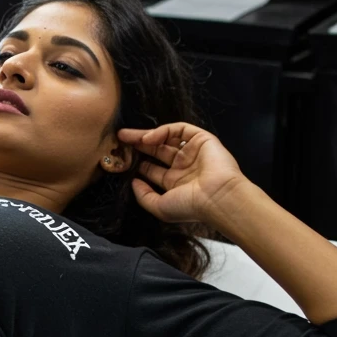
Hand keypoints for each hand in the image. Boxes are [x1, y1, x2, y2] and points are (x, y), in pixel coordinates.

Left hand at [116, 122, 248, 227]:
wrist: (217, 198)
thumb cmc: (190, 206)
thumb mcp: (159, 207)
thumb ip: (143, 196)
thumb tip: (133, 182)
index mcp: (175, 183)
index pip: (152, 169)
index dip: (137, 163)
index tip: (120, 158)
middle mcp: (184, 166)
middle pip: (156, 151)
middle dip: (137, 145)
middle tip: (119, 139)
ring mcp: (193, 152)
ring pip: (166, 138)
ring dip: (146, 136)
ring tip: (126, 136)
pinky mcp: (202, 140)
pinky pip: (180, 129)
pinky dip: (163, 131)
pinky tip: (148, 138)